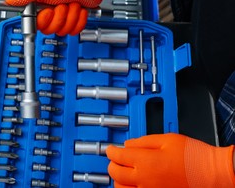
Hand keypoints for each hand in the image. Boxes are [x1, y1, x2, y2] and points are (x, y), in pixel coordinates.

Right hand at [6, 0, 116, 34]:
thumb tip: (8, 0)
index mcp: (41, 4)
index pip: (37, 24)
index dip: (44, 20)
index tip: (48, 11)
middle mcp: (52, 11)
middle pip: (51, 29)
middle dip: (60, 17)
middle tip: (63, 4)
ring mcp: (64, 16)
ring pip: (65, 30)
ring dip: (72, 16)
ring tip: (73, 4)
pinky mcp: (76, 19)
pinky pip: (76, 30)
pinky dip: (80, 19)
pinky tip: (81, 9)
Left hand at [107, 133, 234, 187]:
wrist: (212, 174)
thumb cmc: (193, 156)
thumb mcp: (167, 139)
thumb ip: (143, 141)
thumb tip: (127, 144)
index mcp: (145, 160)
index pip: (117, 156)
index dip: (111, 150)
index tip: (110, 148)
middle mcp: (144, 178)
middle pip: (115, 172)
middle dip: (112, 163)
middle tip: (115, 158)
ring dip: (118, 179)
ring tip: (122, 171)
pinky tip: (132, 183)